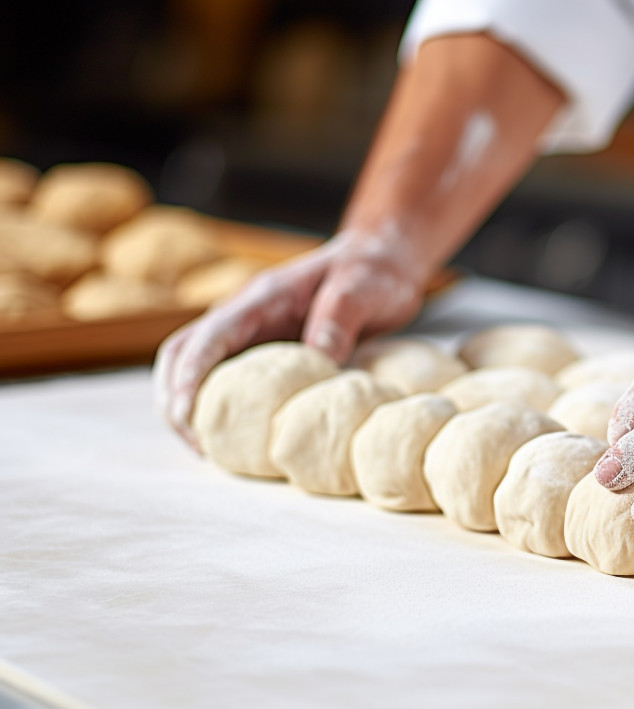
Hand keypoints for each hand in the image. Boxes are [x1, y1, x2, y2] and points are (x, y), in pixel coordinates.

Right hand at [154, 225, 429, 449]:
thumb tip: (318, 360)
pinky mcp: (266, 350)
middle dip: (175, 398)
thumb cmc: (374, 270)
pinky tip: (239, 437)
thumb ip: (339, 319)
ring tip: (209, 449)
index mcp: (262, 298)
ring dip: (192, 405)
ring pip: (198, 367)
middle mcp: (246, 315)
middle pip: (183, 353)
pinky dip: (223, 406)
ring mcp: (252, 332)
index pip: (208, 336)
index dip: (190, 377)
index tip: (185, 415)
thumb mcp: (364, 290)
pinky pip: (230, 379)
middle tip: (197, 446)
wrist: (383, 258)